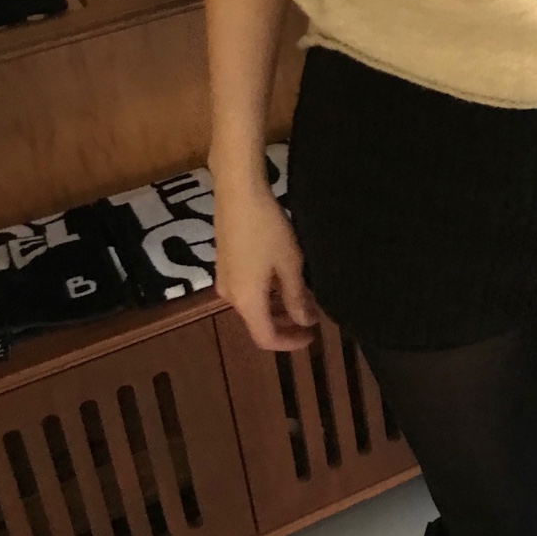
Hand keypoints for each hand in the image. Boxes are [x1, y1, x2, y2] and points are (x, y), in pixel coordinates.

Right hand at [213, 169, 318, 351]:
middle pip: (257, 323)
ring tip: (302, 298)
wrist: (238, 193)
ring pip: (252, 306)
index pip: (266, 338)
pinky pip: (246, 290)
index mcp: (246, 301)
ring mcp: (224, 279)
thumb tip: (305, 321)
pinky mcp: (223, 263)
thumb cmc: (267, 229)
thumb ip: (297, 296)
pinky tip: (282, 279)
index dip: (290, 342)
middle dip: (285, 325)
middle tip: (311, 319)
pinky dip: (265, 293)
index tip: (313, 336)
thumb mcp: (290, 263)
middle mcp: (230, 296)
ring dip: (276, 308)